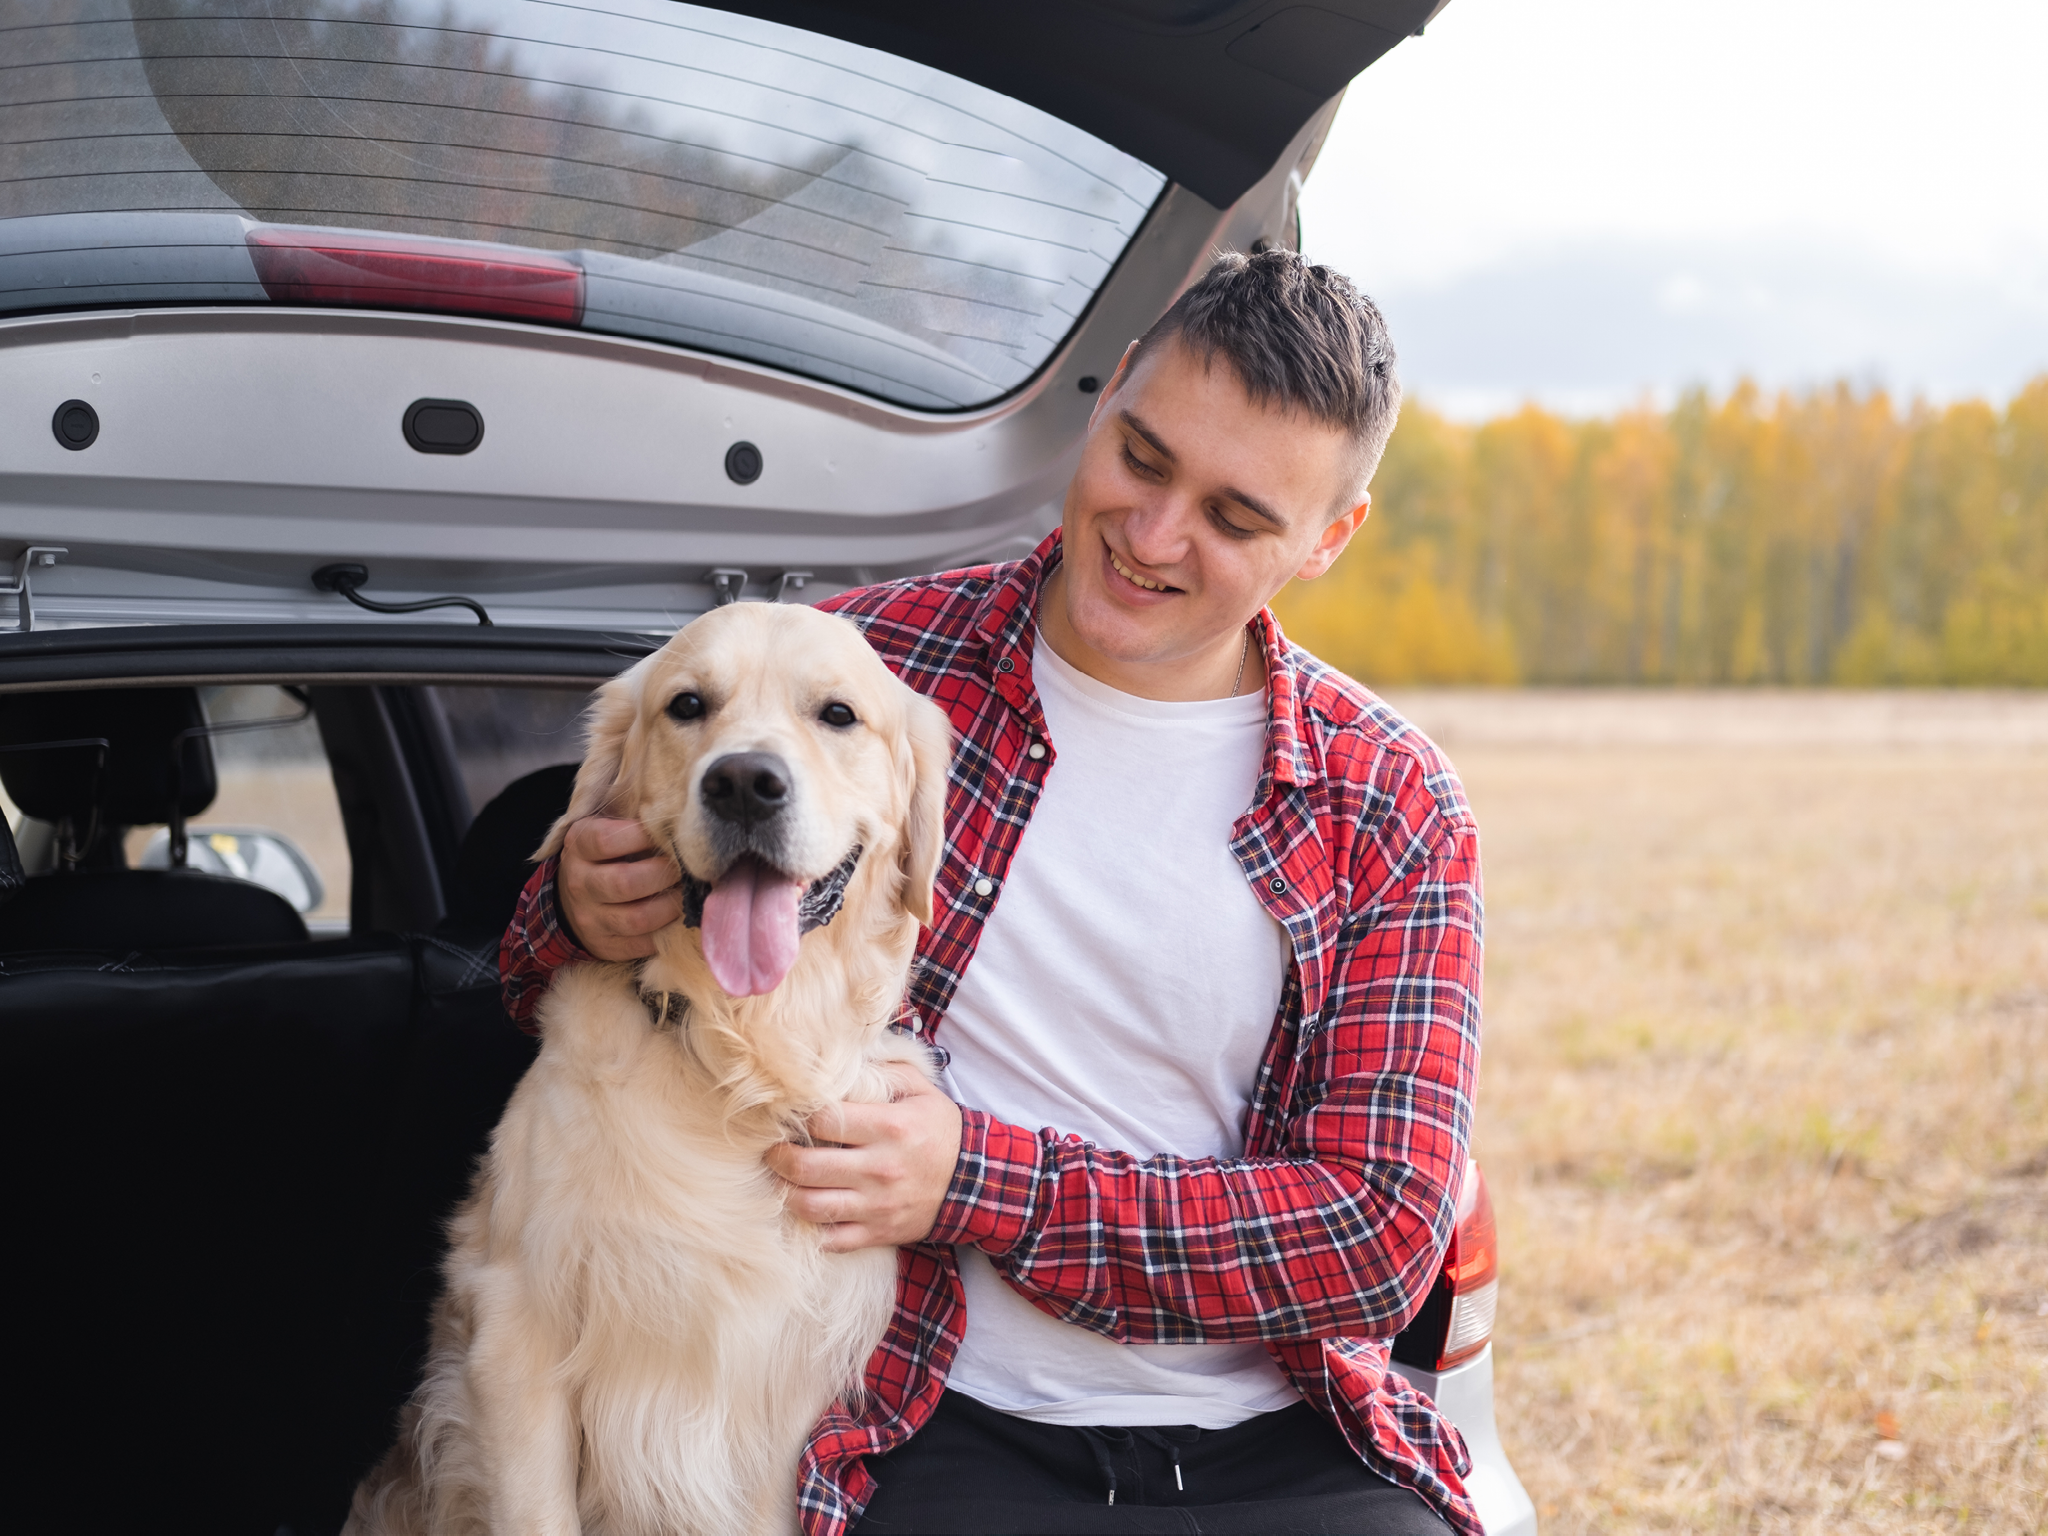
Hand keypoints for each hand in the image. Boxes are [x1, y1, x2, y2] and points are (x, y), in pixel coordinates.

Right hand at [558, 815, 682, 961]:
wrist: (575, 897)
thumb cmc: (607, 853)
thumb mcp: (607, 827)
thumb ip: (633, 819)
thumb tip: (674, 817)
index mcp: (579, 846)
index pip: (606, 840)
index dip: (642, 836)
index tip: (669, 832)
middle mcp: (580, 884)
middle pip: (624, 883)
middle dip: (664, 875)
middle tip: (687, 867)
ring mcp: (590, 919)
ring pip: (636, 919)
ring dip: (671, 907)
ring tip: (687, 893)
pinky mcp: (605, 945)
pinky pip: (641, 945)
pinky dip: (666, 932)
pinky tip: (679, 917)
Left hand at [765, 1066, 963, 1251]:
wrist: (976, 1182)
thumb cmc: (940, 1131)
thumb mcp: (921, 1090)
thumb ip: (884, 1069)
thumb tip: (846, 1055)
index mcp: (888, 1127)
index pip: (824, 1120)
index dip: (798, 1116)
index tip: (788, 1115)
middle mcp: (879, 1168)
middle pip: (807, 1167)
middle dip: (778, 1157)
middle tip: (770, 1149)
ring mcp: (877, 1205)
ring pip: (812, 1207)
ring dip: (786, 1194)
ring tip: (780, 1180)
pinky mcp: (878, 1233)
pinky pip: (832, 1240)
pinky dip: (811, 1229)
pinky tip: (804, 1212)